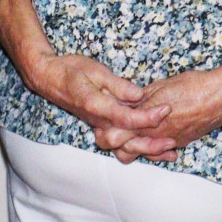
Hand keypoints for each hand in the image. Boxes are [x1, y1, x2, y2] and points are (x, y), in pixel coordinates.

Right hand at [23, 51, 168, 141]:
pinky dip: (138, 146)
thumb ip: (118, 85)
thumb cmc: (70, 70)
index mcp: (96, 105)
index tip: (166, 109)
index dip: (148, 116)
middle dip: (152, 143)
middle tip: (174, 141)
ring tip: (169, 151)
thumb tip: (139, 95)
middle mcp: (97, 121)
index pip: (126, 117)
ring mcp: (98, 125)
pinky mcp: (101, 125)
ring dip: (147, 149)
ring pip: (124, 146)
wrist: (48, 78)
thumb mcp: (95, 70)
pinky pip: (121, 141)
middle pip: (127, 140)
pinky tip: (155, 147)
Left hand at [100, 66, 221, 163]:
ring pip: (142, 153)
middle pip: (125, 150)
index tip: (100, 123)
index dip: (105, 130)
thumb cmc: (193, 87)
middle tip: (107, 131)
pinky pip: (160, 152)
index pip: (116, 135)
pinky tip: (151, 142)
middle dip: (114, 142)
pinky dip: (152, 149)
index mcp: (147, 121)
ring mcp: (169, 142)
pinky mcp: (181, 142)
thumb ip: (140, 98)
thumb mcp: (160, 87)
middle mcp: (156, 137)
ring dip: (133, 146)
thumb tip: (124, 101)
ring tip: (127, 134)